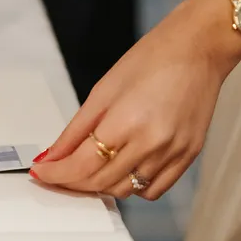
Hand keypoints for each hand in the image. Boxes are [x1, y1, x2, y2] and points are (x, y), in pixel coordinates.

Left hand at [30, 0, 240, 199]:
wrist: (198, 49)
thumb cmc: (151, 60)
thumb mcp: (103, 90)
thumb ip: (75, 130)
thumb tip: (53, 156)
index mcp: (126, 123)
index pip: (82, 166)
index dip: (57, 174)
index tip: (41, 173)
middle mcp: (152, 144)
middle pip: (101, 182)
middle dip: (72, 182)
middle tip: (58, 174)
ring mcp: (173, 154)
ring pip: (126, 191)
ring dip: (100, 186)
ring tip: (87, 170)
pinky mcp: (188, 157)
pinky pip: (153, 190)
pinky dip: (132, 187)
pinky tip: (121, 170)